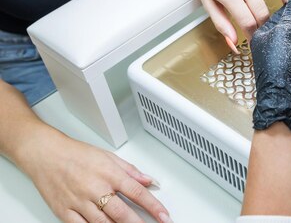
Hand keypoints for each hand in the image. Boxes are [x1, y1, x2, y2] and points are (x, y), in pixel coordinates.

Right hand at [23, 132, 170, 222]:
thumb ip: (131, 171)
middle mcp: (95, 189)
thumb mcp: (108, 156)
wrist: (46, 155)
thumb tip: (150, 180)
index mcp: (109, 174)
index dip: (154, 206)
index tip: (165, 216)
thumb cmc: (76, 154)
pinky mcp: (64, 212)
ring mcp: (79, 202)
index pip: (137, 192)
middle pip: (122, 213)